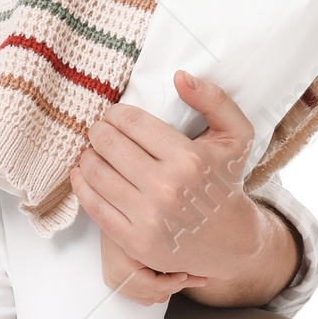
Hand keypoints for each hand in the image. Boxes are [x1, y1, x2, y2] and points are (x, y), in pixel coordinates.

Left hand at [71, 70, 300, 308]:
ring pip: (95, 173)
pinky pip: (93, 206)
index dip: (114, 114)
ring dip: (86, 156)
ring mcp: (149, 218)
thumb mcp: (236, 136)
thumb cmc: (225, 181)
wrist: (230, 240)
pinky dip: (81, 185)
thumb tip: (179, 77)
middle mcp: (167, 188)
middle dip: (97, 131)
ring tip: (93, 151)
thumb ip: (214, 100)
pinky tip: (83, 174)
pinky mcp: (134, 241)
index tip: (114, 116)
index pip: (130, 122)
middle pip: (108, 145)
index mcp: (189, 159)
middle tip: (99, 131)